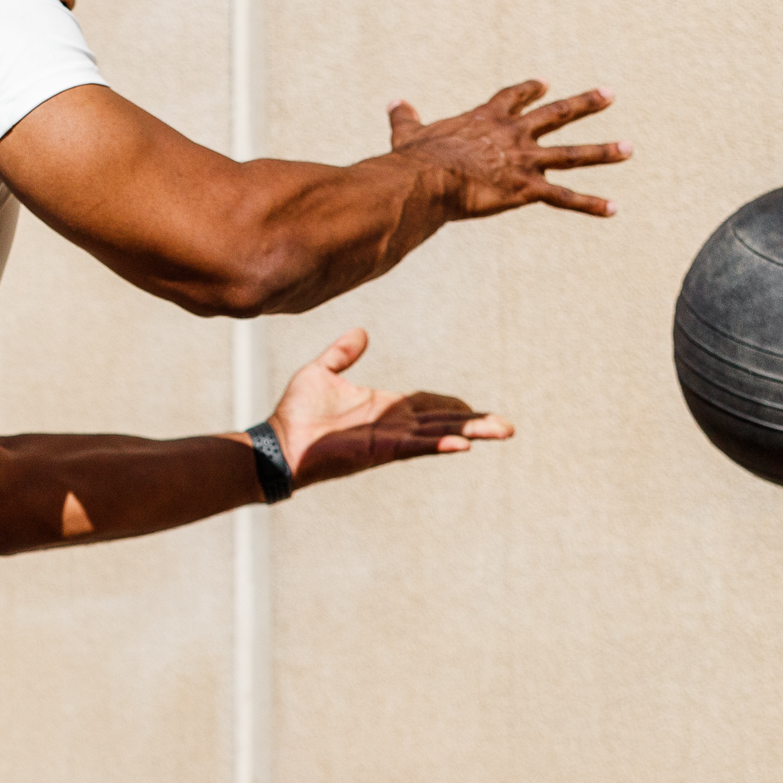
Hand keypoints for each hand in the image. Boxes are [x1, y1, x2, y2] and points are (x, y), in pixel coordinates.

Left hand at [267, 328, 511, 488]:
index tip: (473, 407)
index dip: (449, 405)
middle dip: (474, 423)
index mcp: (382, 407)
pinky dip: (438, 445)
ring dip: (470, 433)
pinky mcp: (378, 450)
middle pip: (442, 422)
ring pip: (437, 434)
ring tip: (502, 432)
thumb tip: (361, 332)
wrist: (276, 443)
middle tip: (506, 427)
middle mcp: (391, 425)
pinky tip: (463, 444)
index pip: (426, 404)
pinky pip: (414, 446)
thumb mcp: (320, 372)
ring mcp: (387, 439)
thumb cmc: (294, 414)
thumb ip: (341, 354)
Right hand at [386, 80, 626, 219]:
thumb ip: (405, 118)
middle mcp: (513, 135)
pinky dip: (589, 204)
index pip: (513, 98)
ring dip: (602, 152)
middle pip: (556, 114)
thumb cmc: (414, 159)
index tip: (543, 84)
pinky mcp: (526, 189)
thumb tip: (394, 102)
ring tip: (628, 149)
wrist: (426, 178)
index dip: (528, 91)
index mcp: (486, 119)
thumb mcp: (409, 133)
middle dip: (584, 104)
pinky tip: (614, 208)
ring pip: (571, 153)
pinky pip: (564, 198)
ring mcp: (524, 161)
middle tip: (609, 95)